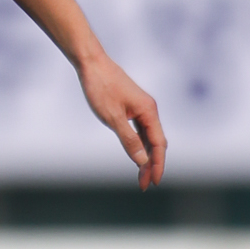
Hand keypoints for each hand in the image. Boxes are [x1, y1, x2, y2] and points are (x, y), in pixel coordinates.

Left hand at [77, 52, 166, 189]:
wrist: (91, 63)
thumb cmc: (100, 88)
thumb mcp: (112, 117)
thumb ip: (128, 140)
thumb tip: (142, 161)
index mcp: (148, 111)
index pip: (158, 144)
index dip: (157, 164)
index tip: (153, 182)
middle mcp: (149, 109)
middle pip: (155, 142)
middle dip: (151, 164)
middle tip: (144, 185)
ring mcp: (140, 107)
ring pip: (147, 137)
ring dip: (145, 155)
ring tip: (140, 175)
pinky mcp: (131, 106)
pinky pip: (140, 129)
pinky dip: (139, 144)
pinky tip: (135, 154)